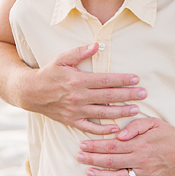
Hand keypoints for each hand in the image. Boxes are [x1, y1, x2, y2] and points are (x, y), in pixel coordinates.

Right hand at [28, 44, 145, 134]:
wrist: (30, 92)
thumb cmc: (48, 73)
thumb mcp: (61, 59)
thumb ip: (79, 52)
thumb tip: (97, 45)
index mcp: (78, 81)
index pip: (106, 80)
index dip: (123, 80)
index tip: (136, 79)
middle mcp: (78, 97)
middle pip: (109, 97)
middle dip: (128, 95)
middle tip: (144, 94)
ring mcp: (76, 111)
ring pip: (103, 114)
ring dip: (121, 112)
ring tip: (136, 110)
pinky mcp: (72, 121)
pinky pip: (90, 128)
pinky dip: (103, 130)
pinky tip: (116, 129)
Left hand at [77, 117, 174, 175]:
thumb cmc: (168, 134)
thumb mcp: (153, 122)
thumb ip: (135, 126)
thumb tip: (119, 134)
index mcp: (139, 143)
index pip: (112, 145)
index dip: (95, 146)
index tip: (83, 145)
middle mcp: (140, 159)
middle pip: (111, 160)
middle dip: (93, 159)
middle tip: (79, 157)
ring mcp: (145, 173)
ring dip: (102, 175)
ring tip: (88, 172)